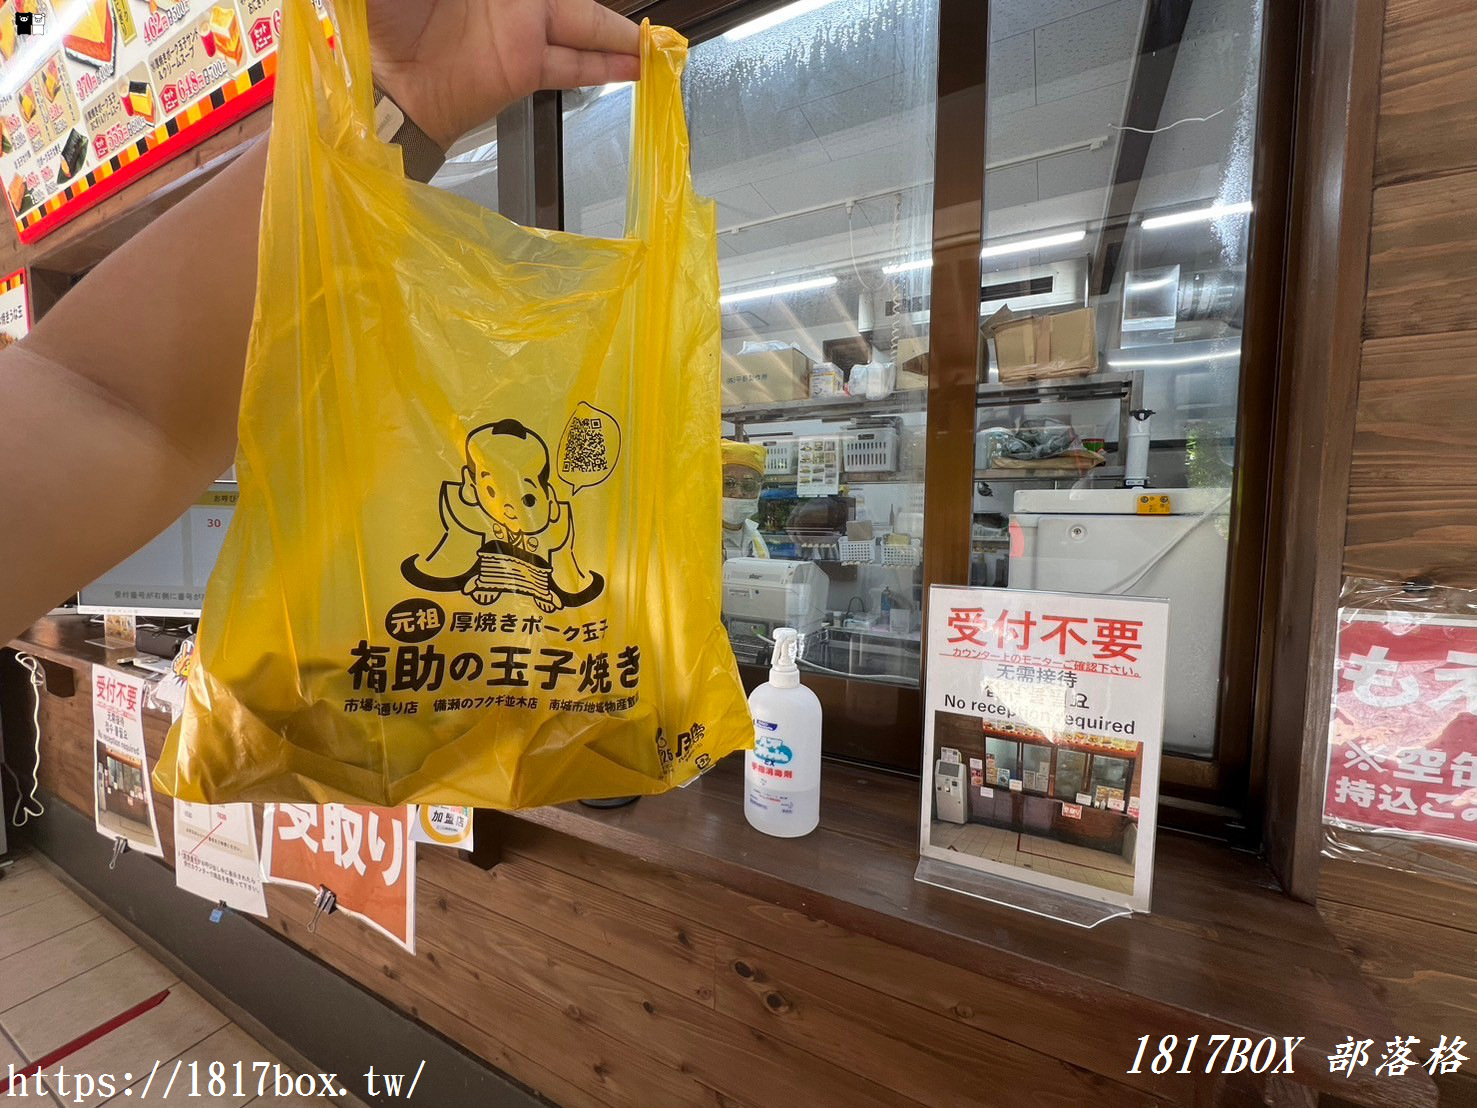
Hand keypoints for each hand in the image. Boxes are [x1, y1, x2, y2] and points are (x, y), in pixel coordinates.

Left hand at [367, 0, 640, 151]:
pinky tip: (639, 64)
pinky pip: (575, 64)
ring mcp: (520, 33)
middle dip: (608, 12)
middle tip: (650, 19)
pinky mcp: (523, 70)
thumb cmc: (378, 16)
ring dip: (620, 36)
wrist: (373, 83)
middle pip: (571, 0)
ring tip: (659, 42)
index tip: (579, 2)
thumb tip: (516, 0)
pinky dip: (609, 65)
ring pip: (583, 26)